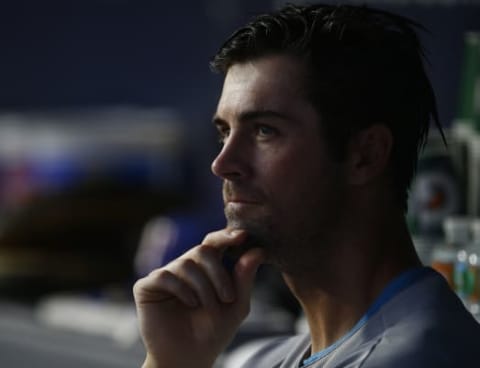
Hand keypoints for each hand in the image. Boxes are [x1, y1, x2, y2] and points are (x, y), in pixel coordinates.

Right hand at [133, 229, 264, 367]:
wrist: (189, 358)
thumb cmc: (213, 331)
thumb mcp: (236, 305)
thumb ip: (245, 278)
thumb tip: (258, 251)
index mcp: (206, 267)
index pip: (215, 242)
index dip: (226, 236)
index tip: (242, 236)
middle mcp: (185, 266)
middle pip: (203, 250)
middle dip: (218, 274)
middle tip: (227, 297)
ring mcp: (165, 275)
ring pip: (186, 263)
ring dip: (202, 287)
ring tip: (205, 307)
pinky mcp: (147, 286)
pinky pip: (165, 276)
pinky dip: (182, 289)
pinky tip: (190, 304)